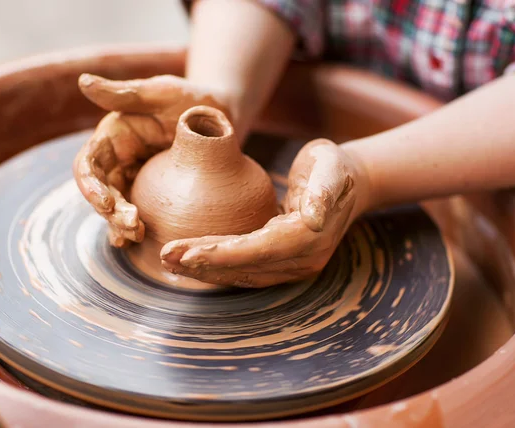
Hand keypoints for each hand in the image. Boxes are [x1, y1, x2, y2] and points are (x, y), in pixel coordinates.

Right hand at [73, 73, 229, 246]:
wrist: (224, 117)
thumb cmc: (192, 99)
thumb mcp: (162, 92)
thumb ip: (125, 93)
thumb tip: (83, 82)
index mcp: (114, 136)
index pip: (90, 164)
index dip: (91, 185)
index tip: (107, 203)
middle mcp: (119, 159)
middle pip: (101, 191)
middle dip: (109, 212)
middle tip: (131, 226)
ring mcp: (135, 178)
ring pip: (116, 207)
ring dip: (119, 224)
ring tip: (134, 236)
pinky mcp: (153, 194)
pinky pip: (137, 213)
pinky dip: (132, 228)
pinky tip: (136, 243)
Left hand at [159, 139, 369, 287]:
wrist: (348, 181)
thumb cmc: (334, 167)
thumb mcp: (331, 167)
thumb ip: (324, 189)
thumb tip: (314, 218)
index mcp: (310, 238)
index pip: (259, 251)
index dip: (222, 255)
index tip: (186, 253)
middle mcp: (302, 259)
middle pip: (245, 267)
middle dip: (204, 264)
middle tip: (166, 256)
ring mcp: (292, 264)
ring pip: (242, 273)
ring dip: (205, 269)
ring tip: (169, 260)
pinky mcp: (281, 260)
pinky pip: (245, 267)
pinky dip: (217, 266)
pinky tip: (192, 261)